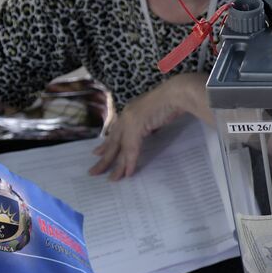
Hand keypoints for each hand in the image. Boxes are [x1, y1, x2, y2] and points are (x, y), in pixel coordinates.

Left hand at [90, 74, 210, 179]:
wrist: (176, 93)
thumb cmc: (172, 99)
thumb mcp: (155, 113)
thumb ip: (149, 121)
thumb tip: (151, 129)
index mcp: (130, 111)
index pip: (116, 131)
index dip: (107, 143)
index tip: (98, 153)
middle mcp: (126, 116)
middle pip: (113, 141)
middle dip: (104, 157)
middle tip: (94, 171)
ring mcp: (130, 121)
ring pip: (120, 148)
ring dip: (116, 165)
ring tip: (112, 179)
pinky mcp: (136, 127)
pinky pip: (131, 149)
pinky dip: (130, 162)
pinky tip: (127, 173)